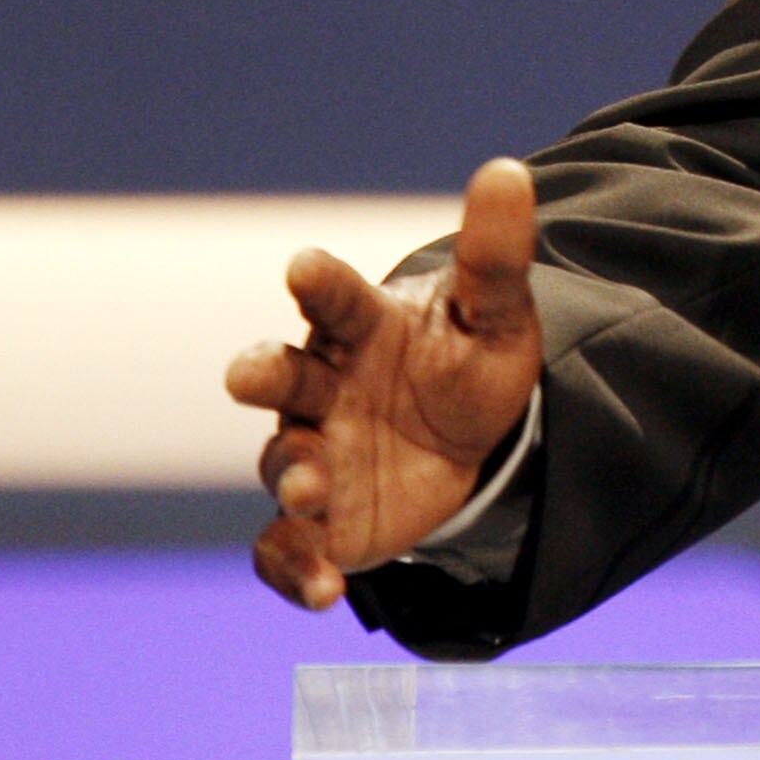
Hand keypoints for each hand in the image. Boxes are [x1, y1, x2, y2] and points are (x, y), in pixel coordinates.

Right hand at [225, 158, 544, 609]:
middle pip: (283, 375)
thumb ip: (496, 254)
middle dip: (263, 372)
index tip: (304, 265)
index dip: (319, 281)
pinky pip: (285, 548)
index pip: (336, 297)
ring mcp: (315, 454)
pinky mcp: (318, 521)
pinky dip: (295, 568)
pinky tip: (325, 590)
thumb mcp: (497, 313)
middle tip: (250, 372)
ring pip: (284, 462)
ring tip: (312, 486)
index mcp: (361, 328)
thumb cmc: (467, 361)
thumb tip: (509, 169)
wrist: (469, 439)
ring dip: (293, 473)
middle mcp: (323, 388)